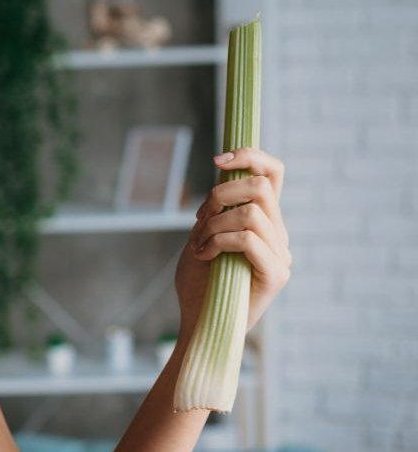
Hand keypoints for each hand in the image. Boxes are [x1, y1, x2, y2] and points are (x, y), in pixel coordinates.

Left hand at [175, 147, 292, 336]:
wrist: (198, 321)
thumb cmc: (198, 282)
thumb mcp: (202, 233)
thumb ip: (216, 206)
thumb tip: (221, 173)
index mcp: (264, 221)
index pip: (272, 174)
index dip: (250, 156)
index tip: (218, 159)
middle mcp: (277, 234)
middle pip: (261, 186)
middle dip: (221, 193)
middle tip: (200, 219)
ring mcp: (280, 255)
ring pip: (250, 212)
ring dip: (214, 223)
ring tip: (200, 244)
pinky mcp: (275, 275)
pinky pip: (247, 239)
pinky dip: (217, 241)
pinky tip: (203, 255)